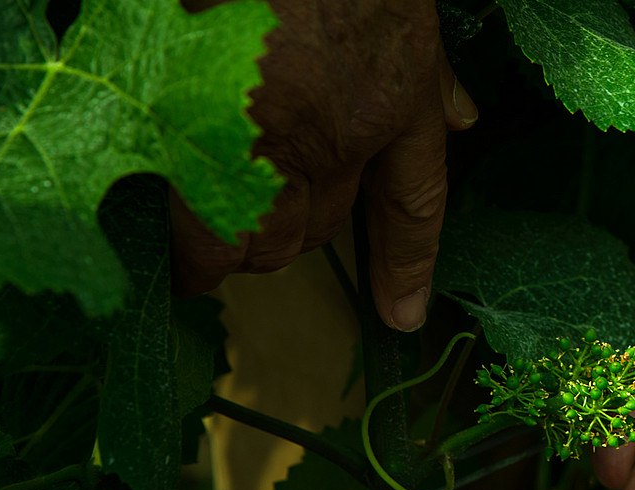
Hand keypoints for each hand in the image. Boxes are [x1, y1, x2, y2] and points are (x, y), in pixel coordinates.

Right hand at [171, 0, 477, 330]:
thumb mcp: (406, 16)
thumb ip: (430, 74)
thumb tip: (461, 114)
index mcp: (400, 101)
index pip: (413, 206)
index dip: (406, 268)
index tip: (403, 316)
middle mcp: (350, 134)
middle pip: (320, 231)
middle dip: (288, 238)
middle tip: (253, 222)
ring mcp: (283, 141)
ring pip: (267, 236)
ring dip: (239, 241)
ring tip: (208, 224)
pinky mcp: (217, 137)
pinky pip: (210, 227)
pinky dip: (192, 249)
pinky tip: (174, 254)